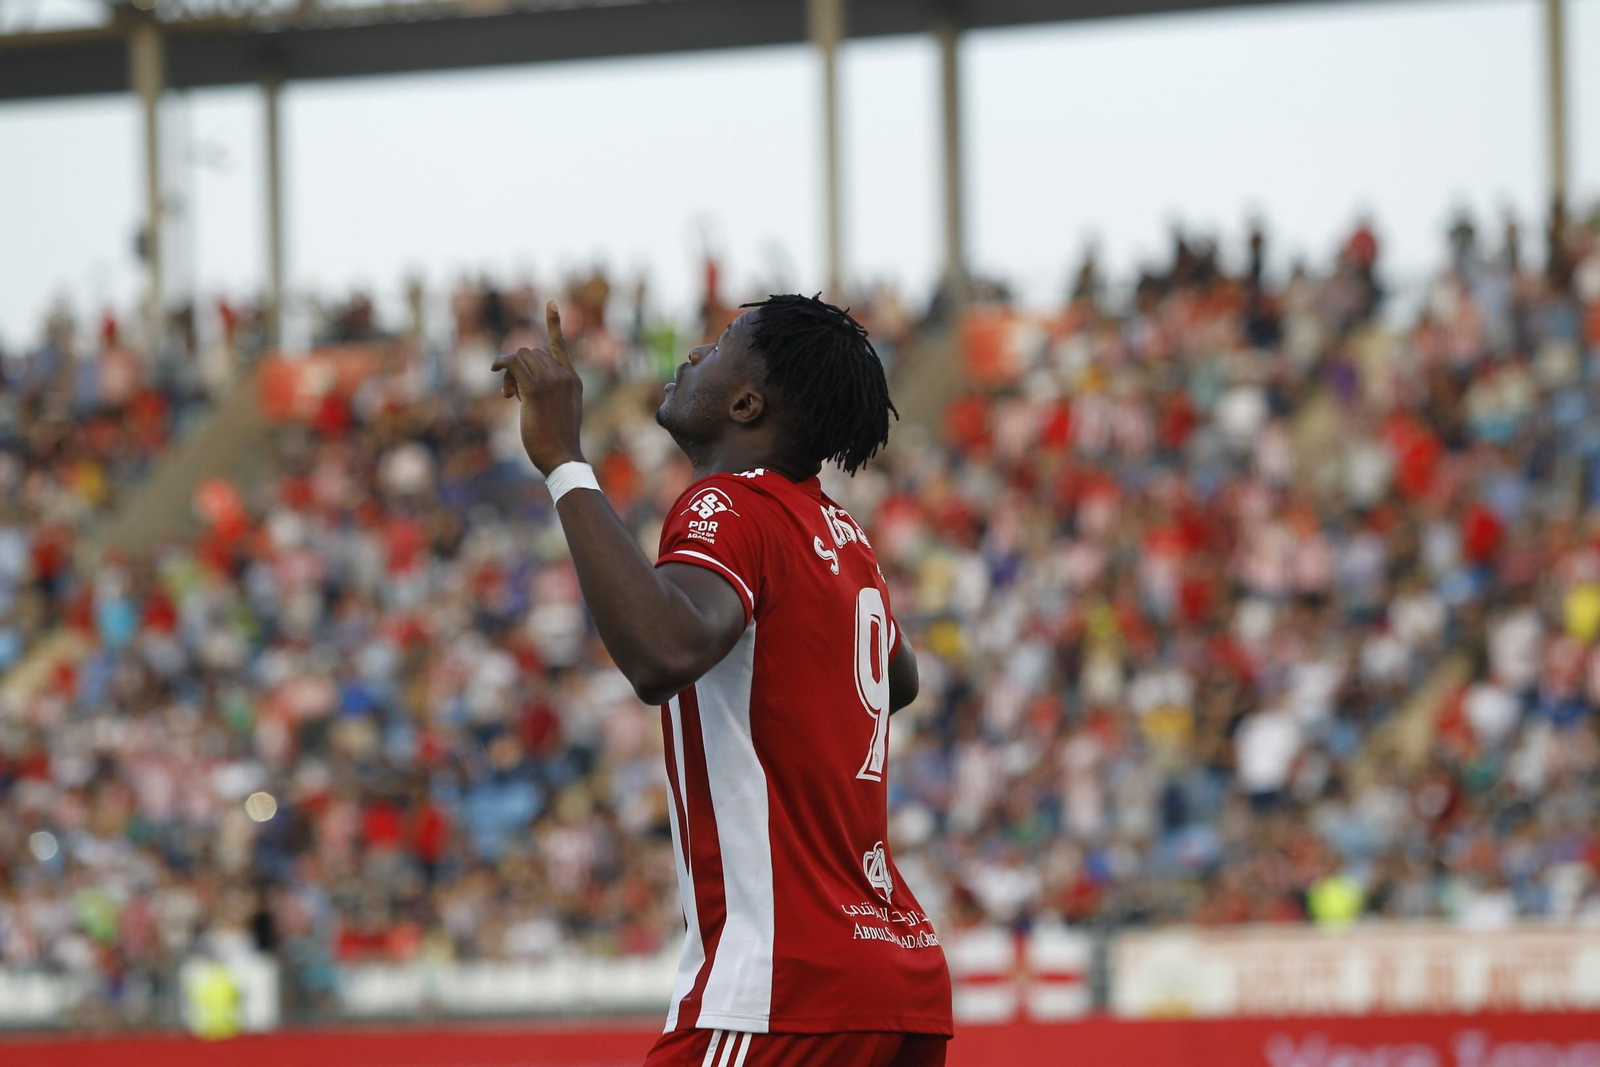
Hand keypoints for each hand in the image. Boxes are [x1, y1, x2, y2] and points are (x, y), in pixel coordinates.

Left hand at [492, 300, 585, 476]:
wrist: (562, 457)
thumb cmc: (556, 442)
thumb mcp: (557, 412)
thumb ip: (546, 393)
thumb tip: (518, 385)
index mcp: (573, 381)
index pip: (561, 345)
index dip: (554, 322)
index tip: (551, 301)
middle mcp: (565, 376)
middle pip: (533, 352)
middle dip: (518, 367)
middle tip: (511, 393)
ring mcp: (552, 381)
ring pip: (523, 357)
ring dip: (510, 371)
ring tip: (510, 396)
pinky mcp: (537, 390)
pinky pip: (514, 364)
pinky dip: (502, 364)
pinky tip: (495, 370)